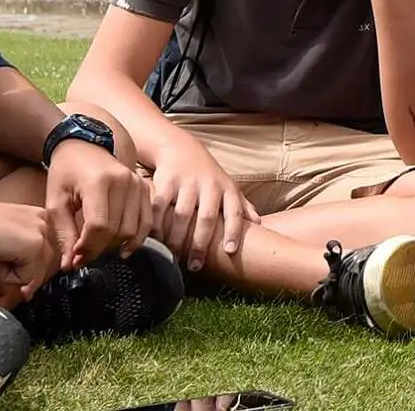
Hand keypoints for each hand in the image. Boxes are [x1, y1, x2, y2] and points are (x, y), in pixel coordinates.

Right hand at [0, 192, 59, 295]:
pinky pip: (26, 277)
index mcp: (35, 218)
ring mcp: (41, 231)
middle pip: (44, 268)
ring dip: (10, 275)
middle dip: (20, 277)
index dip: (30, 276)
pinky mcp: (34, 243)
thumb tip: (17, 290)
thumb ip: (11, 268)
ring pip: (35, 274)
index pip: (45, 258)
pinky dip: (5, 275)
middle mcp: (43, 221)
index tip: (23, 287)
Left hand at [44, 137, 150, 270]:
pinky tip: (123, 248)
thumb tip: (71, 265)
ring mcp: (137, 184)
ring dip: (115, 246)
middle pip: (116, 230)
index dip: (88, 248)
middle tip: (83, 256)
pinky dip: (137, 239)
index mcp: (97, 182)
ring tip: (99, 249)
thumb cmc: (66, 172)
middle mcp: (122, 181)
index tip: (76, 258)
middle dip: (99, 249)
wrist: (83, 145)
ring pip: (132, 229)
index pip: (99, 226)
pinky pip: (147, 222)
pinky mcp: (144, 188)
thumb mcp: (56, 201)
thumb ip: (64, 234)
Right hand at [146, 143, 260, 272]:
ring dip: (177, 238)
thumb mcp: (228, 186)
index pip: (234, 212)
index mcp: (227, 189)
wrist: (180, 147)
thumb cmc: (208, 174)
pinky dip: (157, 224)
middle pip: (207, 218)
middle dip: (201, 244)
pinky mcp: (166, 181)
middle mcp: (209, 185)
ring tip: (175, 256)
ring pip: (182, 215)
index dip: (233, 231)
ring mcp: (187, 182)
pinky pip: (160, 206)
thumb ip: (242, 206)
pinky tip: (156, 238)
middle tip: (195, 266)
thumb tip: (259, 225)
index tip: (230, 251)